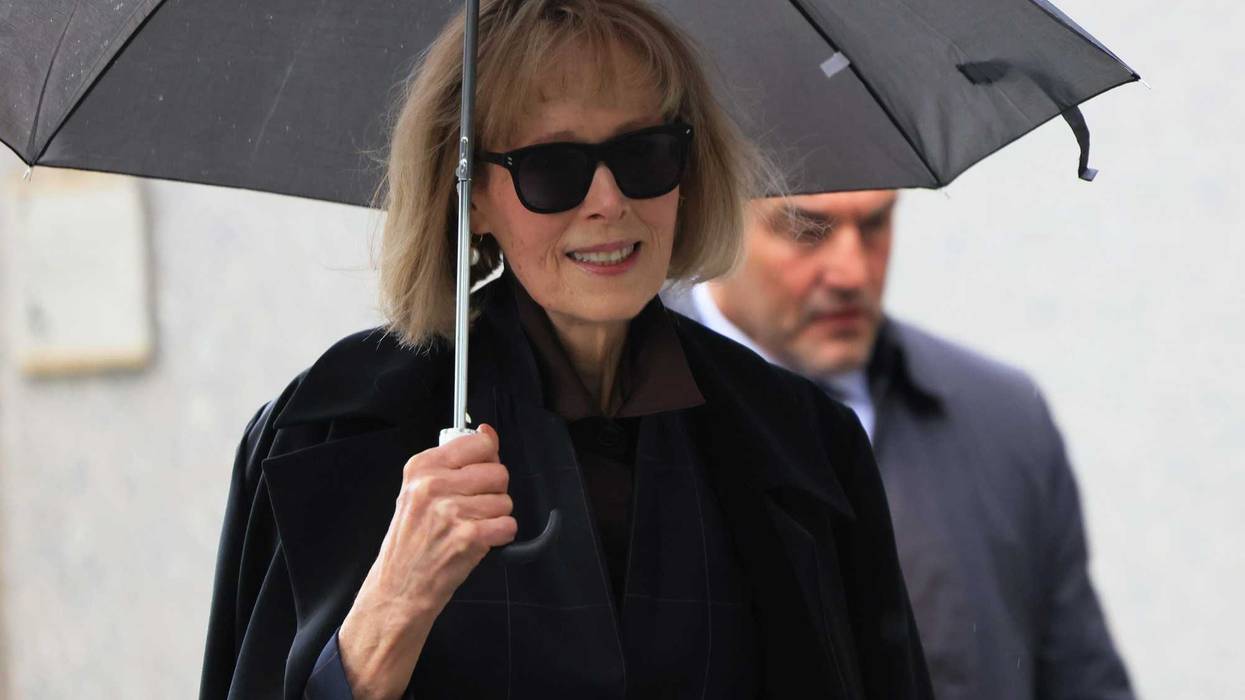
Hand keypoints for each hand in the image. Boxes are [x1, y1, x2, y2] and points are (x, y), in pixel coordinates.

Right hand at [337, 424, 515, 698]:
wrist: (398, 590)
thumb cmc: (411, 542)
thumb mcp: (420, 492)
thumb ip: (455, 462)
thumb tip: (488, 434)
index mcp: (421, 467)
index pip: (478, 442)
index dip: (488, 460)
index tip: (478, 474)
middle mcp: (433, 485)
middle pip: (498, 471)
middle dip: (494, 493)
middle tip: (472, 510)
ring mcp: (449, 510)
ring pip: (505, 501)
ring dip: (496, 518)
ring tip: (470, 529)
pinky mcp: (467, 536)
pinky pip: (508, 525)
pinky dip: (501, 536)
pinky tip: (480, 542)